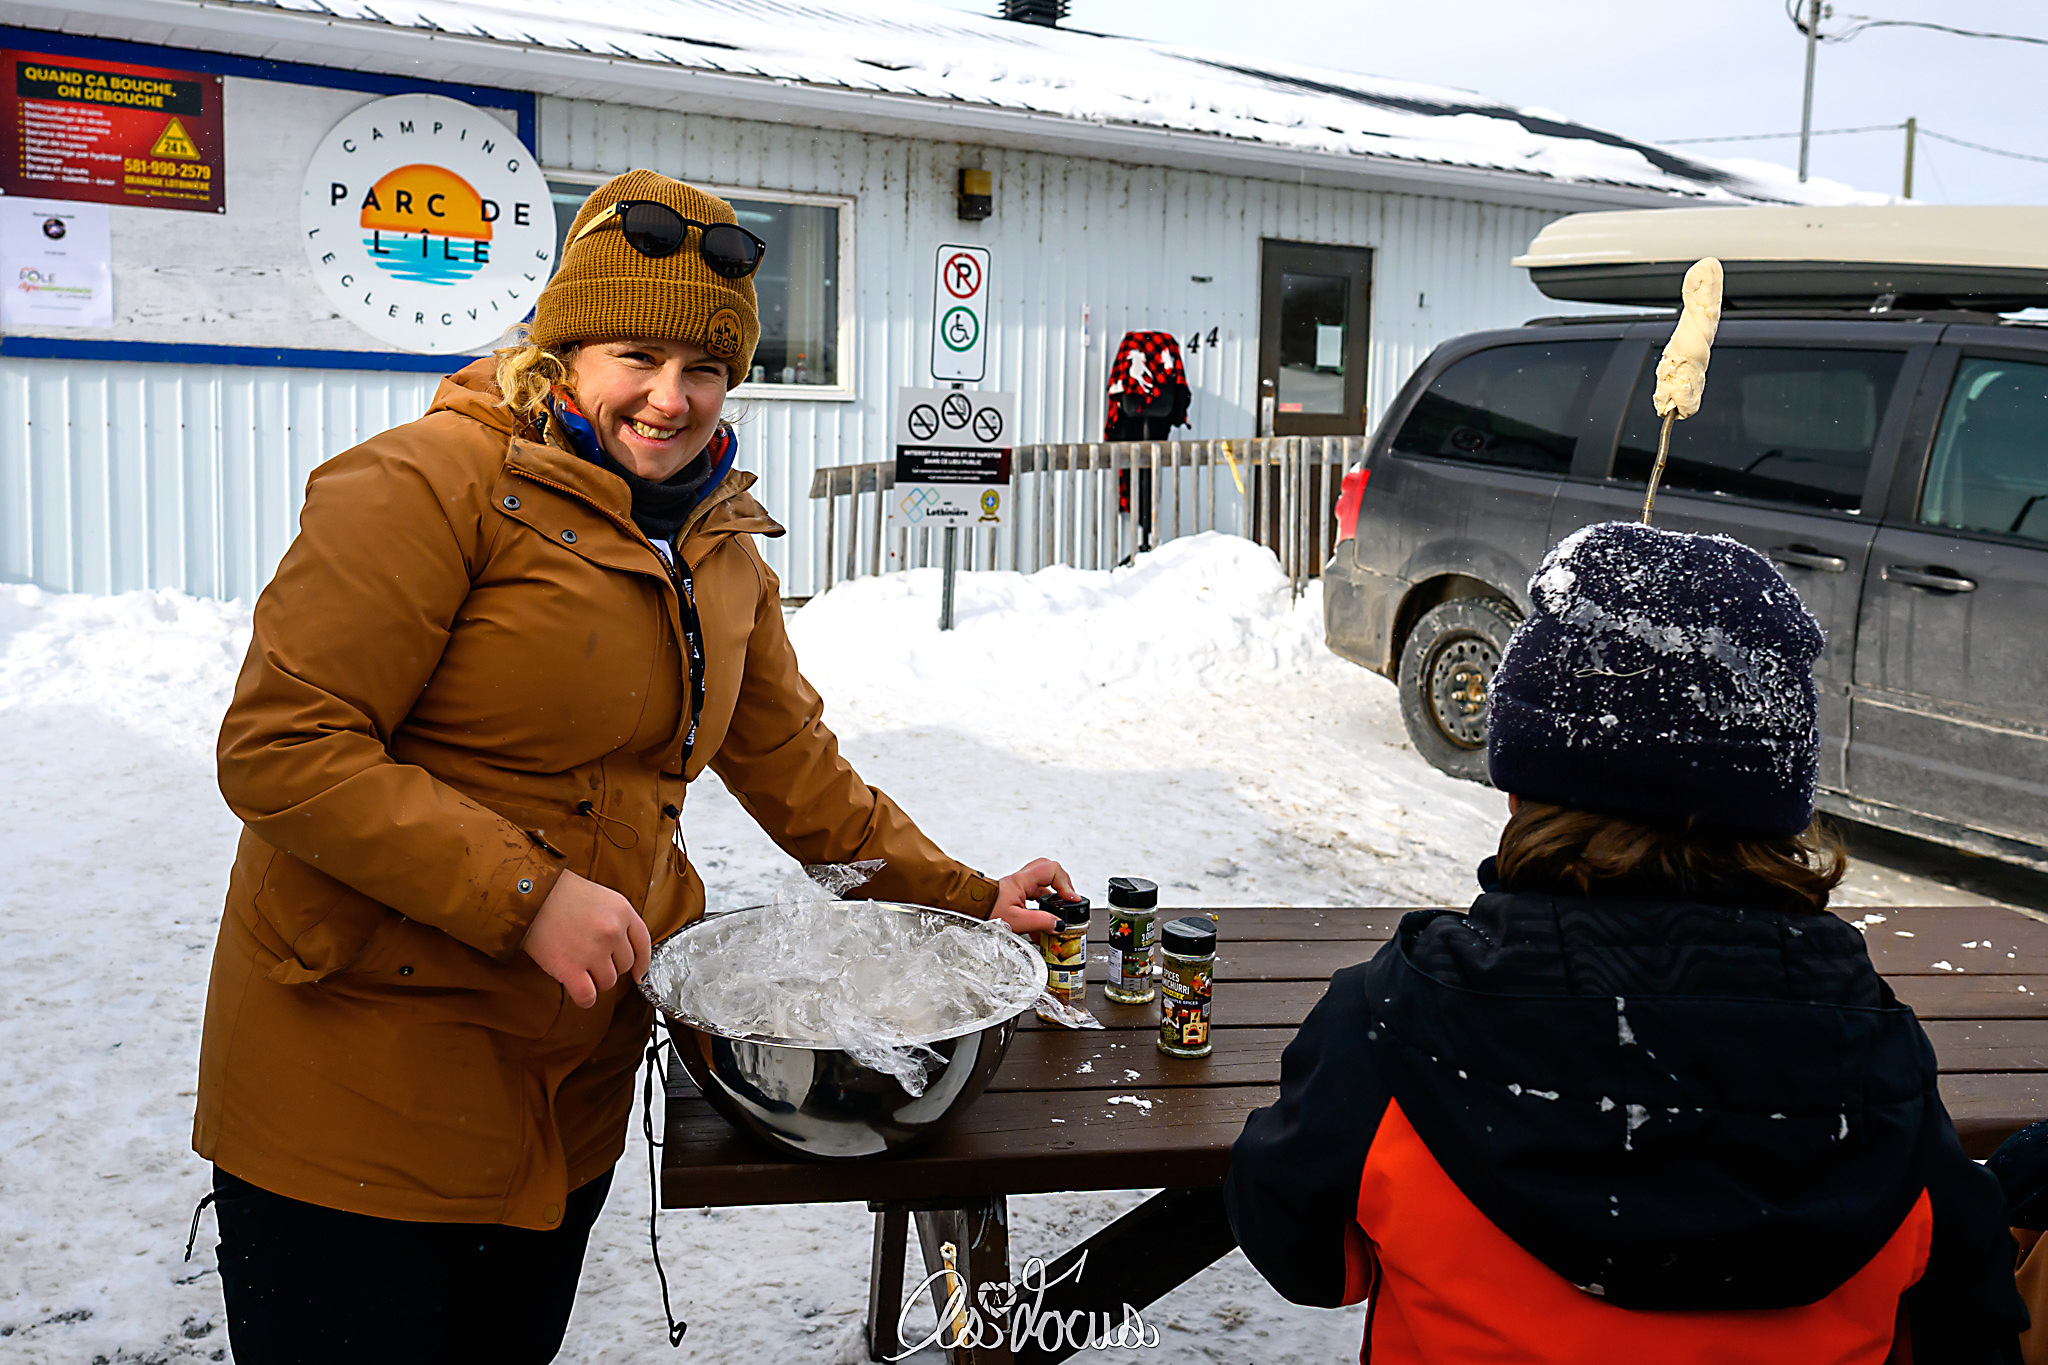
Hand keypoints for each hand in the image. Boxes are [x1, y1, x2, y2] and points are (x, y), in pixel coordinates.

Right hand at [521, 870, 651, 1008]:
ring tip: (579, 966)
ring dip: (595, 981)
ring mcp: (593, 951)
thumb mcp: (600, 897)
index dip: (641, 963)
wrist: (528, 895)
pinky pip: (588, 996)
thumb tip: (626, 951)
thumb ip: (617, 920)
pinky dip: (585, 998)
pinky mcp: (570, 968)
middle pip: (624, 965)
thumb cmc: (560, 894)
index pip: (643, 944)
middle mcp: (612, 931)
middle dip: (609, 966)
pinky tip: (579, 991)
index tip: (638, 974)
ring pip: (608, 982)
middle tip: (590, 958)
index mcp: (622, 910)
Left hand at [989, 858, 1073, 934]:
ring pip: (1043, 885)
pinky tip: (1043, 923)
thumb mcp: (1016, 921)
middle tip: (1068, 900)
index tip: (1071, 900)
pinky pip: (1035, 896)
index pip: (1052, 870)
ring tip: (1057, 915)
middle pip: (1050, 870)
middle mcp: (1021, 880)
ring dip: (1053, 899)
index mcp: (1022, 881)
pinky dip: (1042, 908)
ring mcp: (1018, 886)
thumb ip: (1040, 922)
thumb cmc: (985, 912)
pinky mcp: (1015, 895)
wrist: (966, 910)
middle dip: (1063, 885)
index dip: (1066, 884)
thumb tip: (1059, 924)